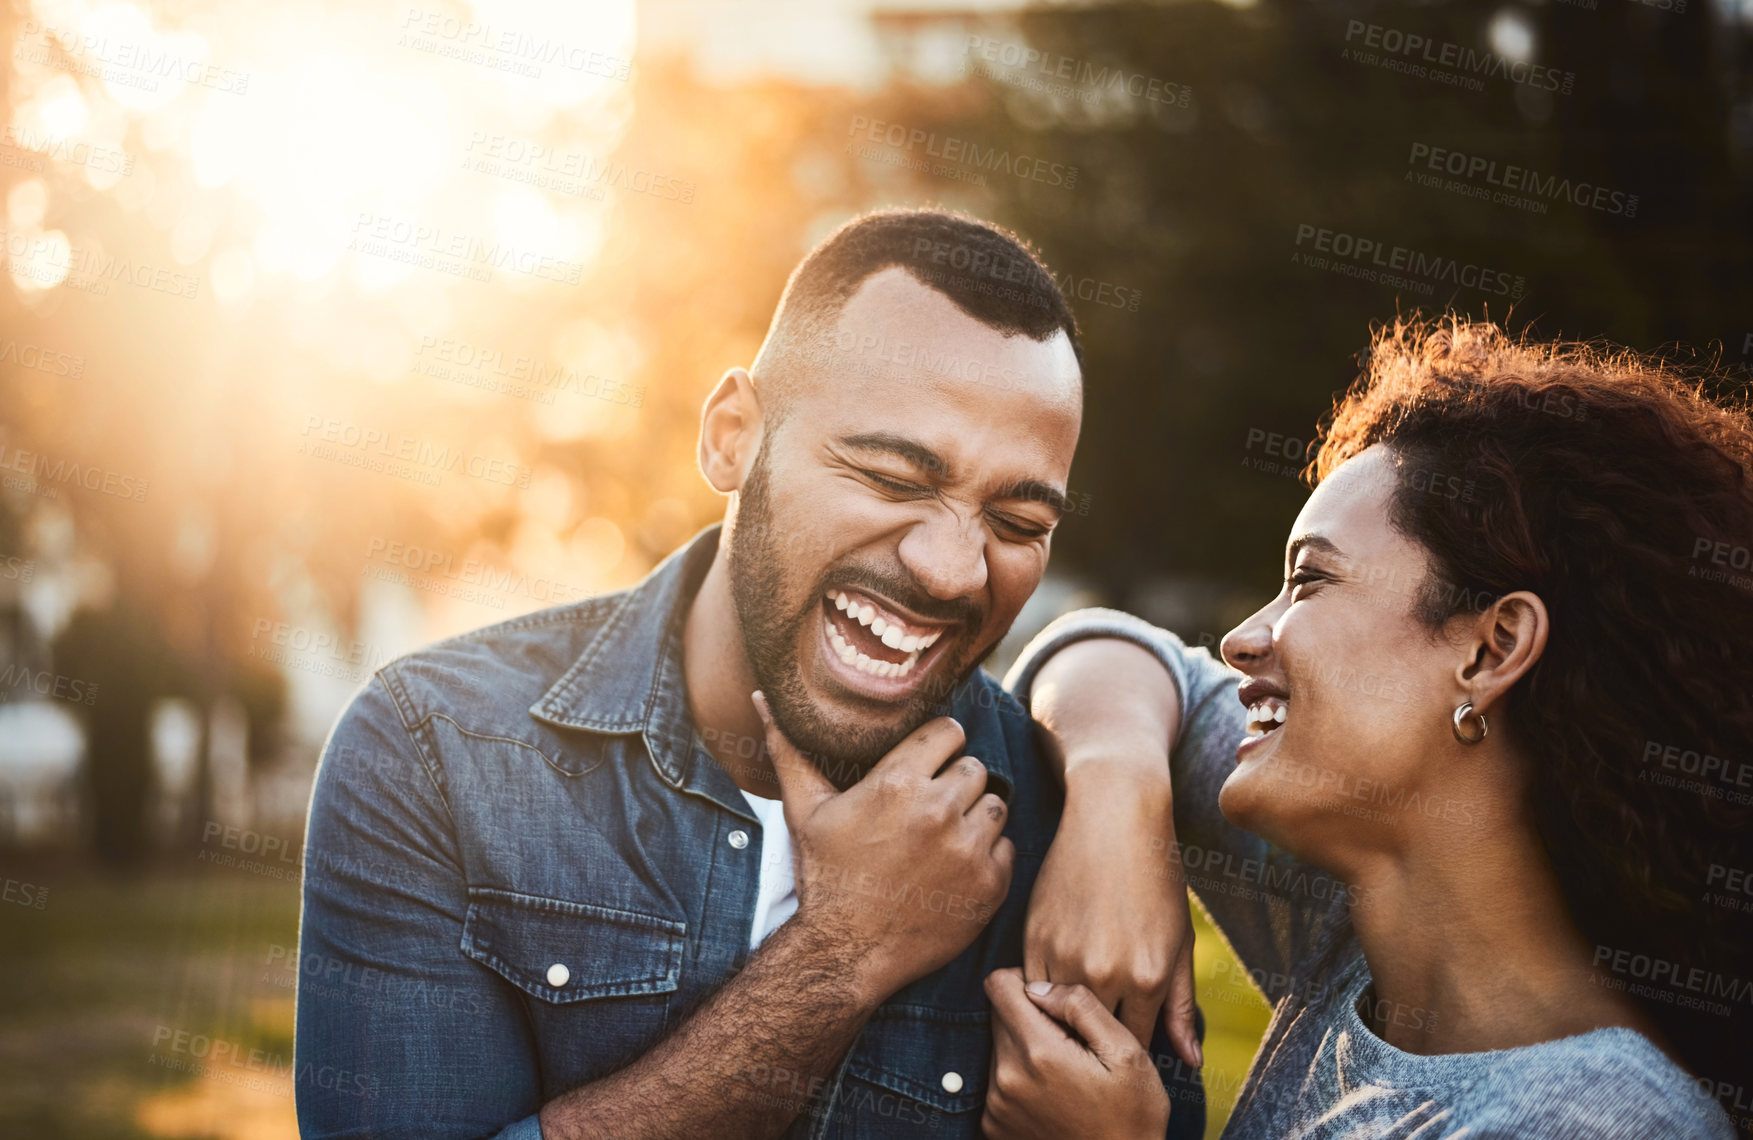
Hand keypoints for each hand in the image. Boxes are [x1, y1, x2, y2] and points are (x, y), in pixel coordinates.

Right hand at [755, 692, 1015, 1001]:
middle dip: (956, 783)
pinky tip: (955, 870)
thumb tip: (761, 699)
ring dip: (976, 818)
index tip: (929, 764)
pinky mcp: (989, 885)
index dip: (940, 745)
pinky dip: (988, 857)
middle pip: (975, 769)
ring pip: (996, 806)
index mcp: (897, 782)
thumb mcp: (804, 811)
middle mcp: (938, 810)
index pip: (950, 732)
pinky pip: (1007, 848)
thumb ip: (789, 749)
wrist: (846, 952)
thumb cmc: (825, 877)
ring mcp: (968, 849)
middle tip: (930, 809)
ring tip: (944, 838)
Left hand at [982, 968, 1169, 1139]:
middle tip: (1070, 1042)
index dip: (1026, 982)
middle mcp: (1007, 1077)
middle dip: (1030, 1017)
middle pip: (999, 1016)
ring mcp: (997, 1105)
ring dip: (1026, 1049)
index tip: (1053, 1000)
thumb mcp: (1126, 1052)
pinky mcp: (994, 1125)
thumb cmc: (1133, 1114)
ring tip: (1066, 1072)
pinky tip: (1054, 1095)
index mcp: (1038, 1051)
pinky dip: (1021, 1079)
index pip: (998, 985)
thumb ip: (1081, 1006)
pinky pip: (998, 1081)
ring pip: (1000, 1047)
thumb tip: (1038, 986)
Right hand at [1024, 758, 1199, 1065]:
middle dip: (1096, 1048)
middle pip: (1094, 1040)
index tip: (1126, 1052)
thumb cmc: (1156, 877)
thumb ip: (1182, 1007)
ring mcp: (1064, 957)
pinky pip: (1032, 991)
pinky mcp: (1033, 938)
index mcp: (1148, 978)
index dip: (1130, 1055)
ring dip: (1064, 1025)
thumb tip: (1190, 1062)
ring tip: (1072, 1025)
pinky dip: (1041, 999)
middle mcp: (1105, 974)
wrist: (1112, 819)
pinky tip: (1052, 995)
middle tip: (1096, 1048)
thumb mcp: (1180, 942)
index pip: (1135, 1048)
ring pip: (1057, 1019)